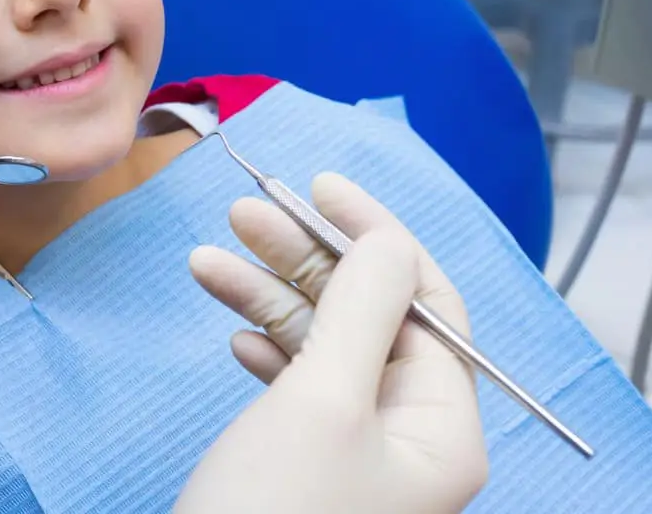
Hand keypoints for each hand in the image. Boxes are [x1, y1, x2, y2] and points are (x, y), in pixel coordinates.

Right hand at [176, 173, 487, 513]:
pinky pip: (297, 385)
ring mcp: (360, 453)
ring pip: (324, 344)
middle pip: (368, 315)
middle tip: (243, 209)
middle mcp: (411, 437)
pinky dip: (262, 346)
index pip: (426, 302)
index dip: (376, 235)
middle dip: (306, 257)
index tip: (319, 185)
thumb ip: (361, 308)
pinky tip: (230, 328)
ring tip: (207, 256)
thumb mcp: (324, 400)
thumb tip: (387, 239)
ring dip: (269, 293)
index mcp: (443, 427)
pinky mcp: (311, 466)